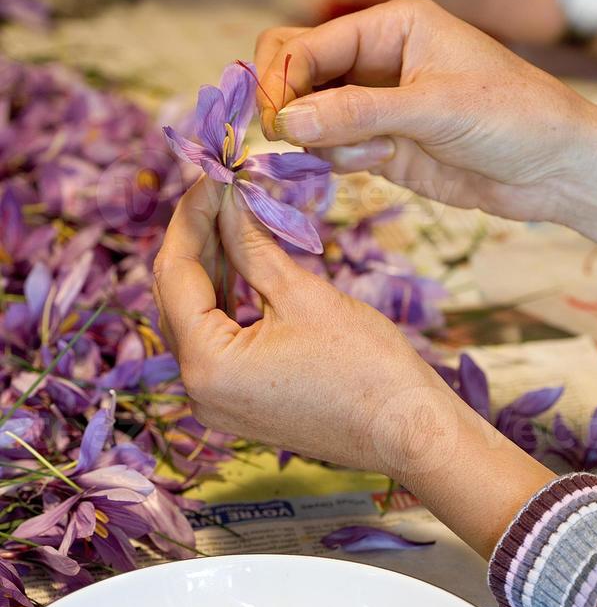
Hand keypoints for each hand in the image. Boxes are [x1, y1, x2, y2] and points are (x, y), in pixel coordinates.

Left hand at [152, 175, 453, 479]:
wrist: (409, 432)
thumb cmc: (368, 368)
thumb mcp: (303, 295)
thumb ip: (253, 245)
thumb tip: (228, 198)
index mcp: (207, 365)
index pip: (176, 273)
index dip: (191, 216)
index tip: (212, 174)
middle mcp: (198, 391)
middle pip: (177, 298)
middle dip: (197, 239)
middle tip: (223, 190)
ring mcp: (216, 402)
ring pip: (194, 320)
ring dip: (211, 268)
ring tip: (233, 216)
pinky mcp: (237, 404)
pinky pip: (216, 343)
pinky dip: (226, 303)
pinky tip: (242, 264)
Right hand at [254, 0, 593, 226]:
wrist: (552, 168)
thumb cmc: (512, 117)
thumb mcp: (436, 108)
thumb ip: (359, 114)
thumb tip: (288, 122)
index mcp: (391, 27)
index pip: (307, 45)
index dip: (282, 81)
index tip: (276, 125)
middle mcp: (376, 61)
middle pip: (297, 73)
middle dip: (287, 106)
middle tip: (290, 141)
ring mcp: (375, 107)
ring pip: (310, 118)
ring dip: (322, 141)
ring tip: (371, 156)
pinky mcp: (380, 148)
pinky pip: (333, 151)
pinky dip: (339, 162)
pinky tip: (379, 164)